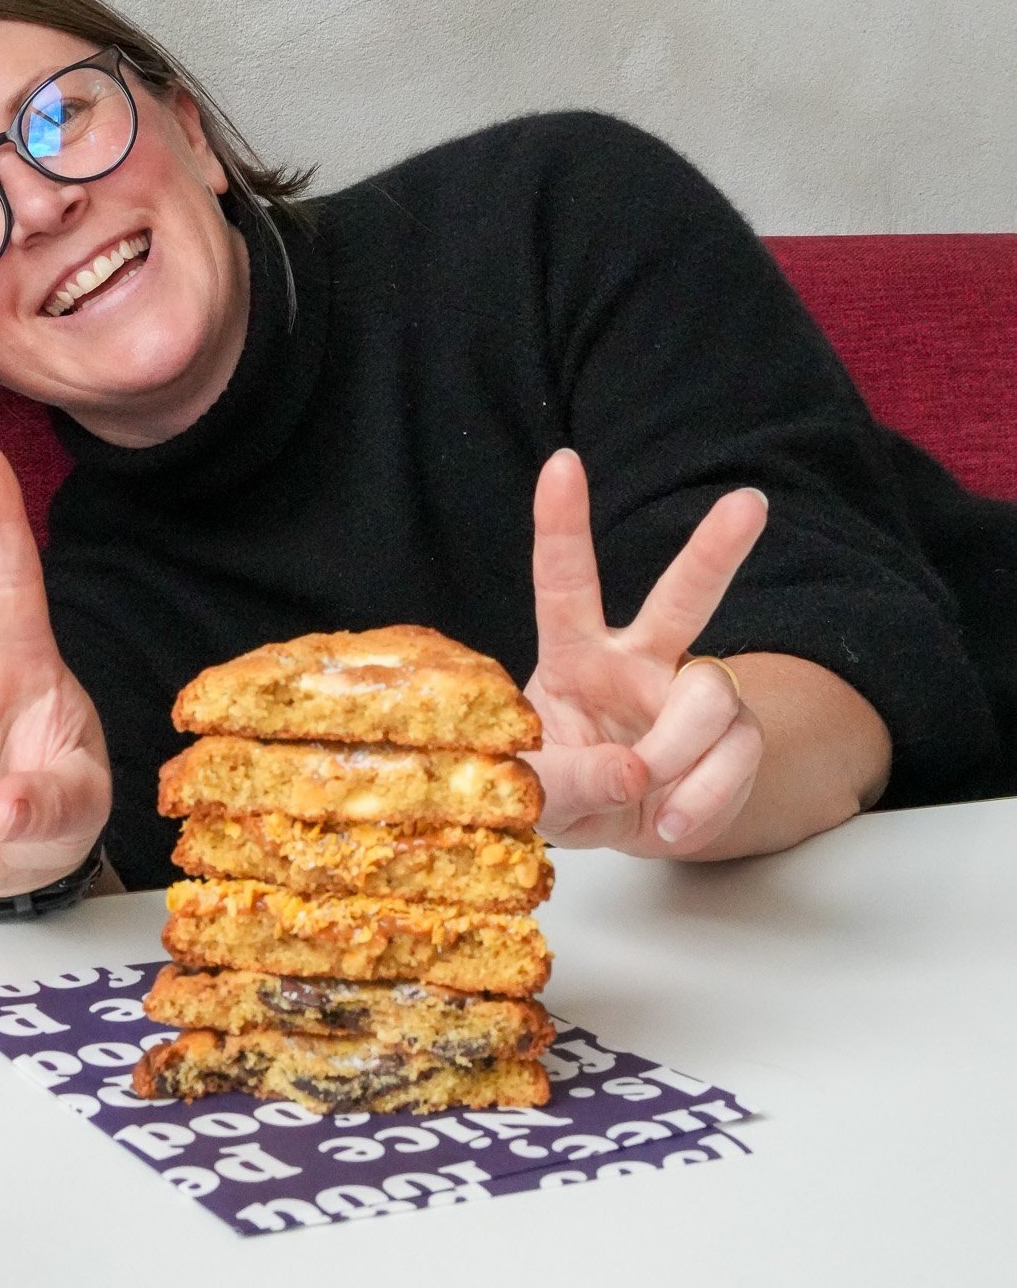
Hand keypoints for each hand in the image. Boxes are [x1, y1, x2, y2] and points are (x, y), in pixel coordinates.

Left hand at [524, 448, 767, 855]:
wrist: (620, 823)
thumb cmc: (565, 785)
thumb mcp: (539, 790)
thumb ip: (565, 781)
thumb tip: (631, 772)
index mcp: (574, 653)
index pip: (564, 581)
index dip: (561, 523)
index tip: (561, 464)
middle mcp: (638, 658)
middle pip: (682, 596)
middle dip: (716, 550)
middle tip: (749, 505)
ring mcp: (691, 690)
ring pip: (711, 694)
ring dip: (676, 754)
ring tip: (646, 794)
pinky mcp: (734, 732)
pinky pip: (736, 754)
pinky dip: (702, 798)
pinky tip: (670, 818)